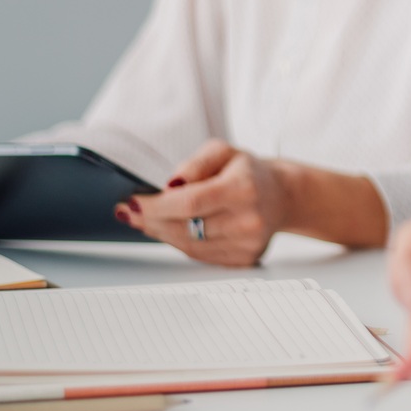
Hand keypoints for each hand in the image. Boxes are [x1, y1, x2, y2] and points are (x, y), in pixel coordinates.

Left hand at [121, 139, 289, 265]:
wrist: (282, 195)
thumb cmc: (248, 171)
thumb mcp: (223, 151)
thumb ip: (194, 164)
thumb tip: (169, 186)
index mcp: (243, 188)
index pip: (190, 203)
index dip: (155, 206)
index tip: (133, 202)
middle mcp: (248, 220)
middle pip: (185, 228)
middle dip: (151, 220)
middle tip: (129, 212)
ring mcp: (247, 244)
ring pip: (188, 246)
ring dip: (161, 234)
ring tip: (144, 221)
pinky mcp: (243, 259)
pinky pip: (200, 256)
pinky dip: (179, 243)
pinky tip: (168, 231)